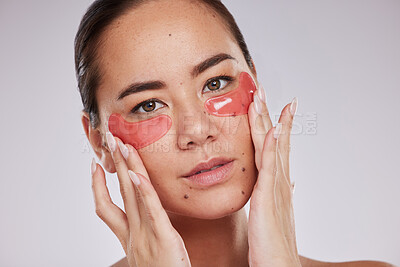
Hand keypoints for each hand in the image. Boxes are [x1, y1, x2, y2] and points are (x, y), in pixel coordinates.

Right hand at [90, 132, 190, 266]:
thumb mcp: (149, 251)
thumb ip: (145, 232)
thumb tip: (145, 217)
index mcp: (128, 237)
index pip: (106, 208)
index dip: (98, 186)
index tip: (96, 166)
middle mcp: (133, 234)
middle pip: (119, 193)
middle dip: (114, 166)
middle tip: (109, 142)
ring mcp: (145, 235)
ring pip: (132, 196)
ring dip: (126, 169)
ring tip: (122, 147)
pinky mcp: (163, 237)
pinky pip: (151, 211)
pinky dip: (144, 191)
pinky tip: (138, 175)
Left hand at [247, 86, 300, 265]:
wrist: (278, 266)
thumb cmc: (273, 242)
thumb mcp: (276, 211)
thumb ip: (281, 192)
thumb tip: (291, 181)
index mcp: (276, 183)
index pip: (274, 146)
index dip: (273, 124)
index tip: (270, 104)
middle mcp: (278, 181)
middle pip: (273, 140)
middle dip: (269, 113)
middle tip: (262, 89)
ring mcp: (275, 188)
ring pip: (271, 148)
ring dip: (268, 121)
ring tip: (263, 98)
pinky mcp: (268, 199)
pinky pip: (269, 168)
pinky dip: (271, 148)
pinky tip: (273, 130)